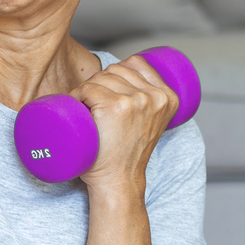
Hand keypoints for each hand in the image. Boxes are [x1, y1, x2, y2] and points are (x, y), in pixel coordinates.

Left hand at [74, 53, 179, 193]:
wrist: (119, 180)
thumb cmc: (126, 154)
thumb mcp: (150, 123)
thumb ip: (149, 103)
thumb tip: (128, 77)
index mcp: (168, 98)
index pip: (137, 63)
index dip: (116, 74)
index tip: (108, 93)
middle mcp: (155, 97)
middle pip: (115, 70)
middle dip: (99, 84)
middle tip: (93, 108)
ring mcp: (135, 100)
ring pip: (99, 77)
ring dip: (86, 90)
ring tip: (86, 111)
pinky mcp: (115, 106)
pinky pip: (88, 88)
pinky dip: (76, 95)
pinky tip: (77, 109)